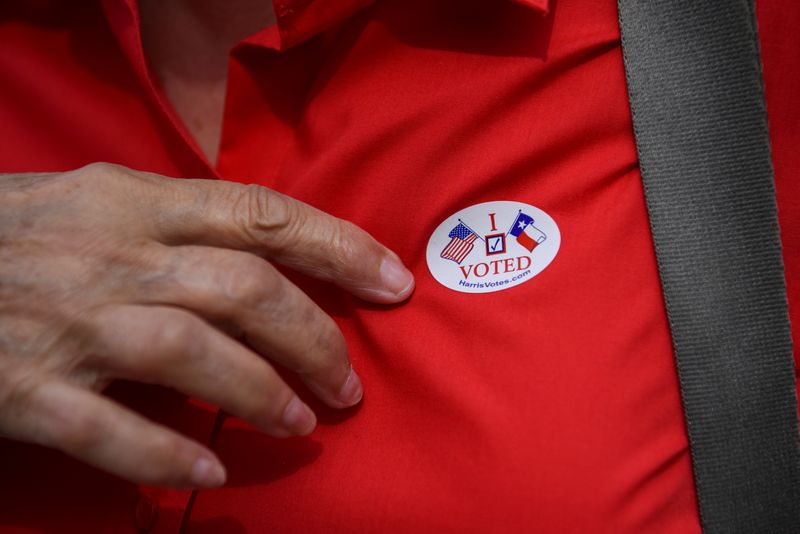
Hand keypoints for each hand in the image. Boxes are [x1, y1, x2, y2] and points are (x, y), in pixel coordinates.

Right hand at [0, 163, 413, 488]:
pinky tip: (213, 471)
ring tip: (302, 423)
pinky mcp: (24, 388)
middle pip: (243, 289)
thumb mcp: (98, 198)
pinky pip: (107, 429)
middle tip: (350, 382)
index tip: (393, 282)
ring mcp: (68, 323)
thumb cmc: (16, 231)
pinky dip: (166, 454)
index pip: (261, 213)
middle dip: (313, 337)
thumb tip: (268, 252)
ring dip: (261, 394)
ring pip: (190, 354)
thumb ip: (179, 220)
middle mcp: (112, 256)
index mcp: (135, 201)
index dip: (338, 246)